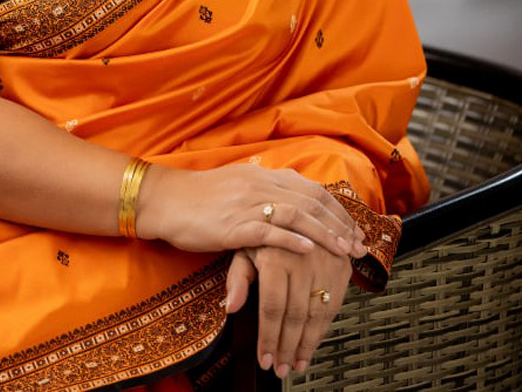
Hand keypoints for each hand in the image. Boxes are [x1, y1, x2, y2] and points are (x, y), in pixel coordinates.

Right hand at [137, 164, 366, 258]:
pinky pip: (268, 232)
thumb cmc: (199, 198)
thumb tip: (278, 181)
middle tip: (358, 245)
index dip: (336, 209)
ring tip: (344, 250)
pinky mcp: (234, 225)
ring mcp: (247, 204)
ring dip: (324, 234)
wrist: (165, 200)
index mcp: (262, 175)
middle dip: (339, 224)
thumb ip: (259, 185)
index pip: (310, 189)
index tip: (354, 228)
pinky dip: (292, 241)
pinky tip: (309, 251)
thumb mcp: (235, 184)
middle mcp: (259, 184)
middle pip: (310, 201)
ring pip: (296, 216)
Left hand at [226, 242, 351, 377]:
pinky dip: (324, 328)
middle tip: (281, 368)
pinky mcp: (342, 266)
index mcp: (276, 254)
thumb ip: (237, 277)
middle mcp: (303, 258)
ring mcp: (325, 262)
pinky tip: (313, 343)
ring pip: (318, 314)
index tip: (264, 359)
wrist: (296, 206)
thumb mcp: (244, 247)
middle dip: (287, 347)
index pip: (272, 307)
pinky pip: (335, 305)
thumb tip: (231, 307)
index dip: (268, 337)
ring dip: (307, 344)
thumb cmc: (264, 230)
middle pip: (295, 314)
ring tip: (297, 364)